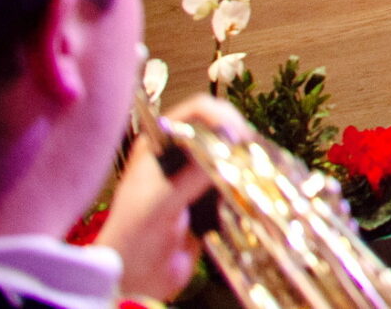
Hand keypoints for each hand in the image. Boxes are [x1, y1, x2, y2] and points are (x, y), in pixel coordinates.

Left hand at [97, 94, 241, 301]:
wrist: (136, 278)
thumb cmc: (134, 237)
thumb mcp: (158, 201)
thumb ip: (188, 176)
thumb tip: (228, 153)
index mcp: (157, 145)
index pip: (193, 111)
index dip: (218, 115)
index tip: (237, 132)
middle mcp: (178, 155)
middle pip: (218, 129)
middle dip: (237, 136)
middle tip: (250, 151)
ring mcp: (195, 178)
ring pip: (230, 154)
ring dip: (245, 158)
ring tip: (256, 168)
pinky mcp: (211, 200)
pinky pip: (236, 181)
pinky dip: (248, 181)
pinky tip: (254, 185)